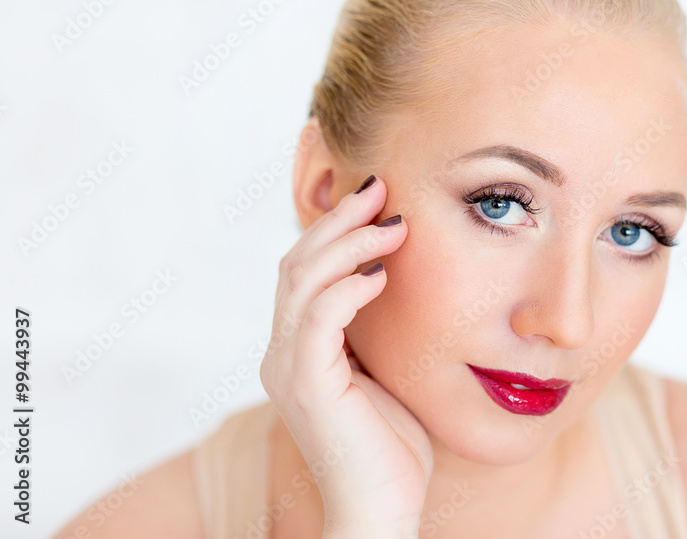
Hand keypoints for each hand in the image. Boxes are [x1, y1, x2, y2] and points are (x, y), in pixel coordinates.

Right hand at [259, 174, 431, 535]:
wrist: (383, 507)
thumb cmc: (392, 443)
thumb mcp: (385, 368)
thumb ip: (376, 327)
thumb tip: (393, 275)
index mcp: (300, 347)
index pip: (306, 270)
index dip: (337, 229)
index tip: (380, 199)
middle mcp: (284, 351)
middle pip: (297, 263)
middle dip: (339, 220)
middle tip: (381, 188)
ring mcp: (290, 367)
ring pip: (303, 280)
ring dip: (349, 244)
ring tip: (392, 223)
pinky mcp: (306, 384)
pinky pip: (319, 319)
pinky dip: (348, 288)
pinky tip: (382, 275)